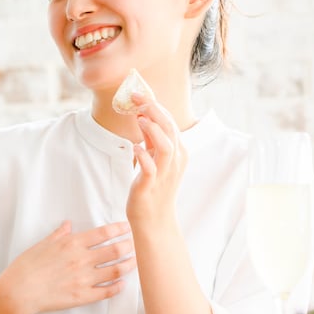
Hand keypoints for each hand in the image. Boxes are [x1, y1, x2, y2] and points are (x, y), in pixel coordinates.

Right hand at [0, 221, 135, 313]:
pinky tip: (122, 284)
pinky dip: (117, 287)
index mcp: (72, 243)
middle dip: (129, 245)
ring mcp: (84, 279)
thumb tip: (68, 225)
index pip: (103, 234)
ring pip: (115, 270)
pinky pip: (106, 291)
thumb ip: (59, 234)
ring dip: (129, 265)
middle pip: (115, 250)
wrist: (18, 291)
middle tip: (138, 243)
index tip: (128, 227)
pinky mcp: (82, 296)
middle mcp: (82, 259)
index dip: (119, 229)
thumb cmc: (26, 266)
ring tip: (136, 261)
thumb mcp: (43, 244)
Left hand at [126, 93, 187, 226]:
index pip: (171, 123)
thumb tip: (143, 115)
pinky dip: (144, 156)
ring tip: (140, 119)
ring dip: (153, 131)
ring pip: (166, 148)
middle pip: (170, 130)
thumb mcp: (154, 158)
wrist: (154, 220)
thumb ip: (151, 139)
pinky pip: (151, 169)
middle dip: (155, 111)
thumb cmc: (154, 187)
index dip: (156, 106)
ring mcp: (164, 174)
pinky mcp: (151, 186)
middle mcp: (175, 162)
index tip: (139, 94)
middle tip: (138, 98)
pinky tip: (135, 147)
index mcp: (178, 152)